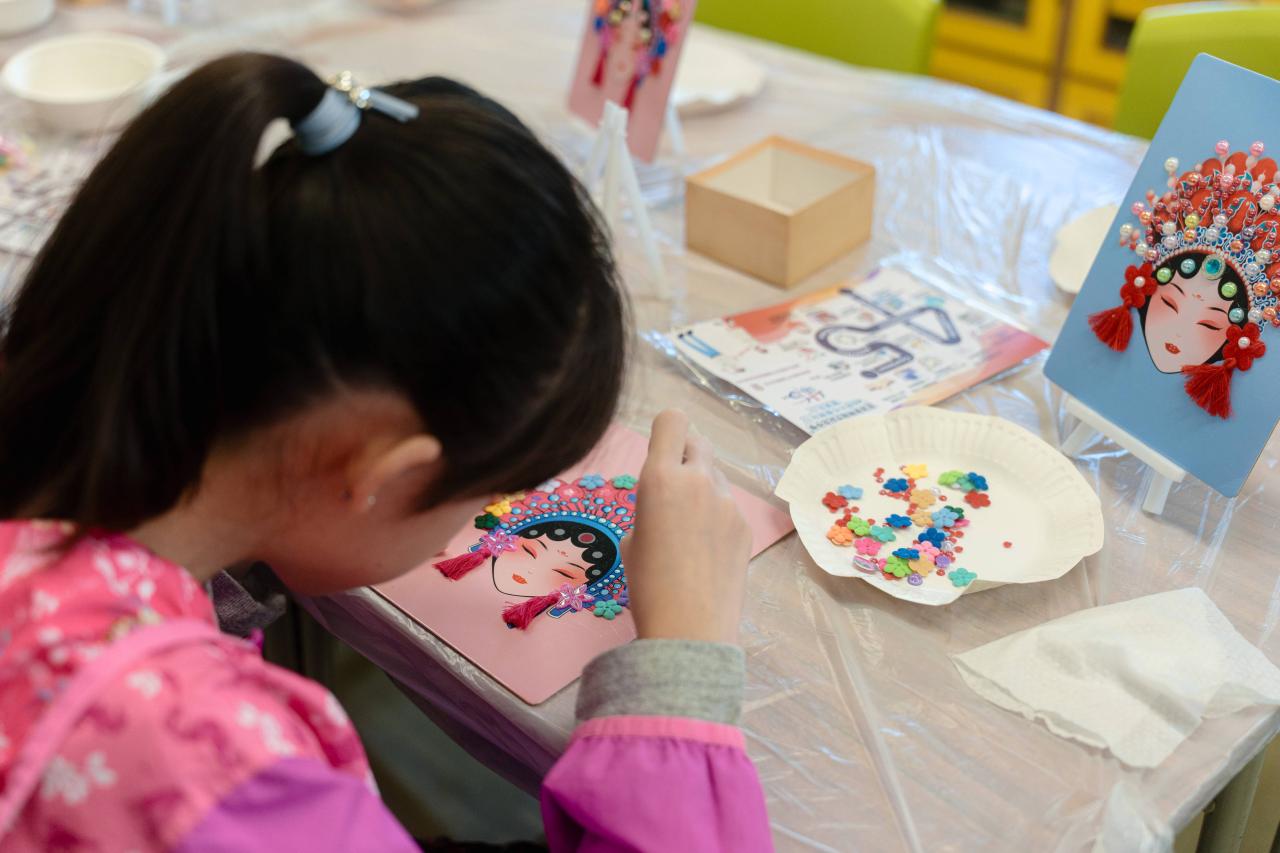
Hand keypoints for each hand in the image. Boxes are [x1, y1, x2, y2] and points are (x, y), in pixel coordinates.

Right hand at [622, 410, 751, 644]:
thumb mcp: (632, 538)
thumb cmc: (646, 585)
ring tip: (689, 533)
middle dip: (684, 456)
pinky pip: (727, 506)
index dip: (665, 430)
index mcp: (660, 478)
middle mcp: (698, 480)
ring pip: (713, 476)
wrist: (690, 628)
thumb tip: (665, 505)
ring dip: (701, 488)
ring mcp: (727, 503)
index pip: (672, 420)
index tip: (660, 452)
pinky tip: (708, 553)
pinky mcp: (744, 526)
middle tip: (673, 489)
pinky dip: (716, 518)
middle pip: (697, 441)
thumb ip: (650, 505)